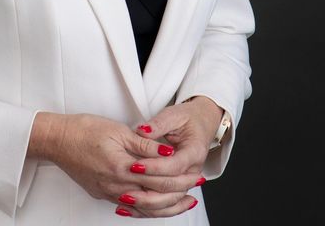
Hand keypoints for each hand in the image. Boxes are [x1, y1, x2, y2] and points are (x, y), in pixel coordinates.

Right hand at [28, 112, 201, 215]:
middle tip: (196, 186)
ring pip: (144, 207)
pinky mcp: (103, 194)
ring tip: (184, 202)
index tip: (195, 172)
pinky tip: (155, 206)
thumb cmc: (84, 130)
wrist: (57, 141)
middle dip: (179, 192)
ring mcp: (109, 193)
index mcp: (122, 167)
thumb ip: (144, 143)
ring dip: (167, 206)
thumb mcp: (117, 130)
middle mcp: (117, 185)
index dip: (180, 175)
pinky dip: (147, 209)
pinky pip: (130, 207)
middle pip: (155, 195)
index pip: (159, 176)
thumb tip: (167, 150)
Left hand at [112, 97, 222, 217]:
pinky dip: (148, 208)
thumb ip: (158, 124)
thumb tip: (142, 131)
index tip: (134, 165)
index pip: (174, 165)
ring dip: (146, 204)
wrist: (200, 124)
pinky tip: (130, 208)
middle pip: (172, 188)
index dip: (154, 167)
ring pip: (169, 201)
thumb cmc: (187, 119)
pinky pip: (165, 203)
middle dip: (147, 189)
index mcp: (194, 151)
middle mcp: (193, 171)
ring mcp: (187, 181)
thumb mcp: (173, 115)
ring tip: (124, 200)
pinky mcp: (179, 187)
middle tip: (125, 188)